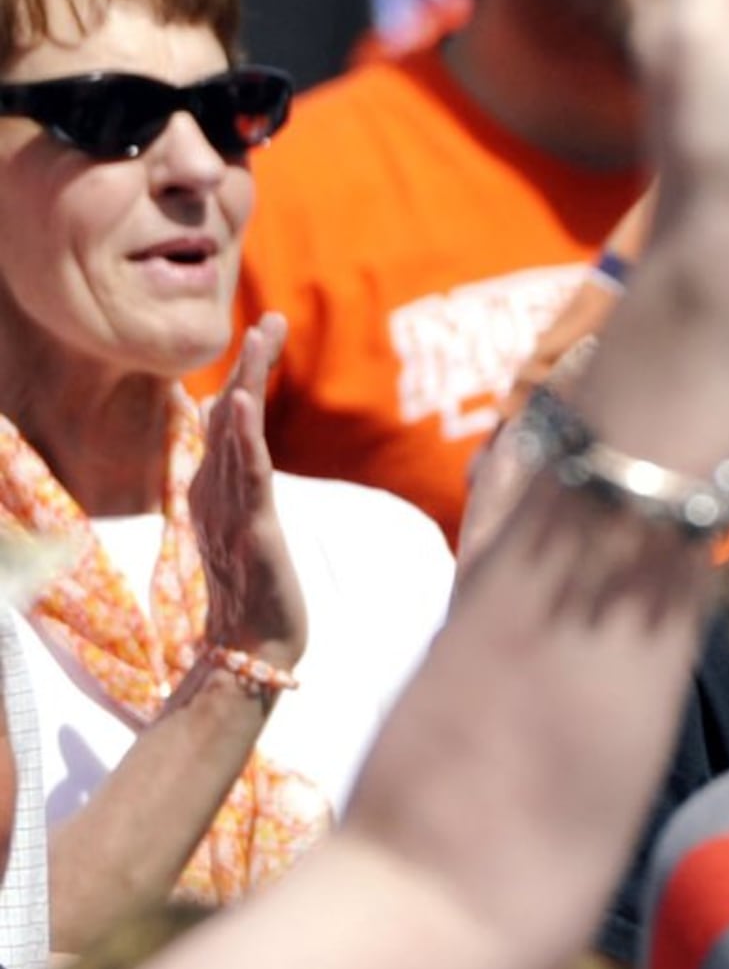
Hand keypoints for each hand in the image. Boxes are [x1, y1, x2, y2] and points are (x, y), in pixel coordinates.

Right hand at [193, 319, 307, 675]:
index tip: (265, 330)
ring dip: (248, 385)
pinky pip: (245, 476)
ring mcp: (231, 507)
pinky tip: (238, 403)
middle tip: (271, 319)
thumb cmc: (253, 589)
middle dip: (251, 366)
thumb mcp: (246, 523)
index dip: (247, 375)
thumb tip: (230, 438)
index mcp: (218, 487)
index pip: (232, 421)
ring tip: (258, 341)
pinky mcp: (249, 528)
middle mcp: (217, 490)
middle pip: (232, 417)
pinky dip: (241, 438)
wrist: (252, 648)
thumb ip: (238, 481)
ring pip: (237, 436)